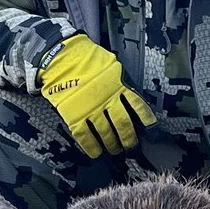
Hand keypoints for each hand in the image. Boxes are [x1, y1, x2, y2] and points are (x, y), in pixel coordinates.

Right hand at [37, 34, 156, 157]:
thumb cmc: (83, 57)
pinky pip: (85, 136)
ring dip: (112, 144)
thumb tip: (129, 96)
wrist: (59, 56)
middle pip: (123, 125)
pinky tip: (95, 152)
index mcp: (118, 85)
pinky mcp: (75, 115)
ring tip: (114, 150)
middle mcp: (107, 99)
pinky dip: (91, 147)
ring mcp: (91, 109)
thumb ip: (120, 81)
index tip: (150, 130)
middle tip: (131, 146)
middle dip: (129, 139)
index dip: (145, 120)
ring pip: (106, 133)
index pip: (138, 106)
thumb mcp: (110, 65)